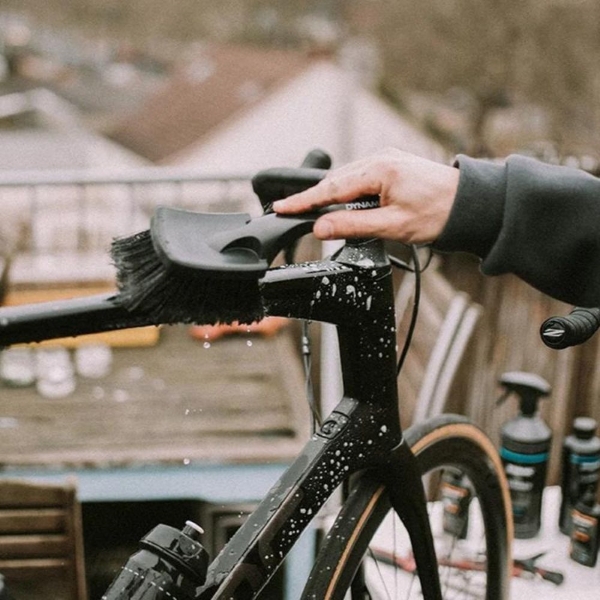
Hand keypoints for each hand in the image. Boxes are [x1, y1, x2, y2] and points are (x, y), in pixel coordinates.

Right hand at [273, 148, 458, 244]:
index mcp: (379, 170)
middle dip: (313, 197)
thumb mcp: (393, 225)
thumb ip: (353, 225)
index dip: (304, 201)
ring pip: (347, 178)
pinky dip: (347, 190)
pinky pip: (360, 177)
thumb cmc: (438, 214)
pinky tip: (342, 203)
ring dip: (331, 195)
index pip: (331, 188)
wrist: (470, 204)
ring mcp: (386, 160)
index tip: (281, 207)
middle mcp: (380, 159)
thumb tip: (321, 226)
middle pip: (335, 180)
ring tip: (312, 212)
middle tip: (289, 211)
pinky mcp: (392, 166)